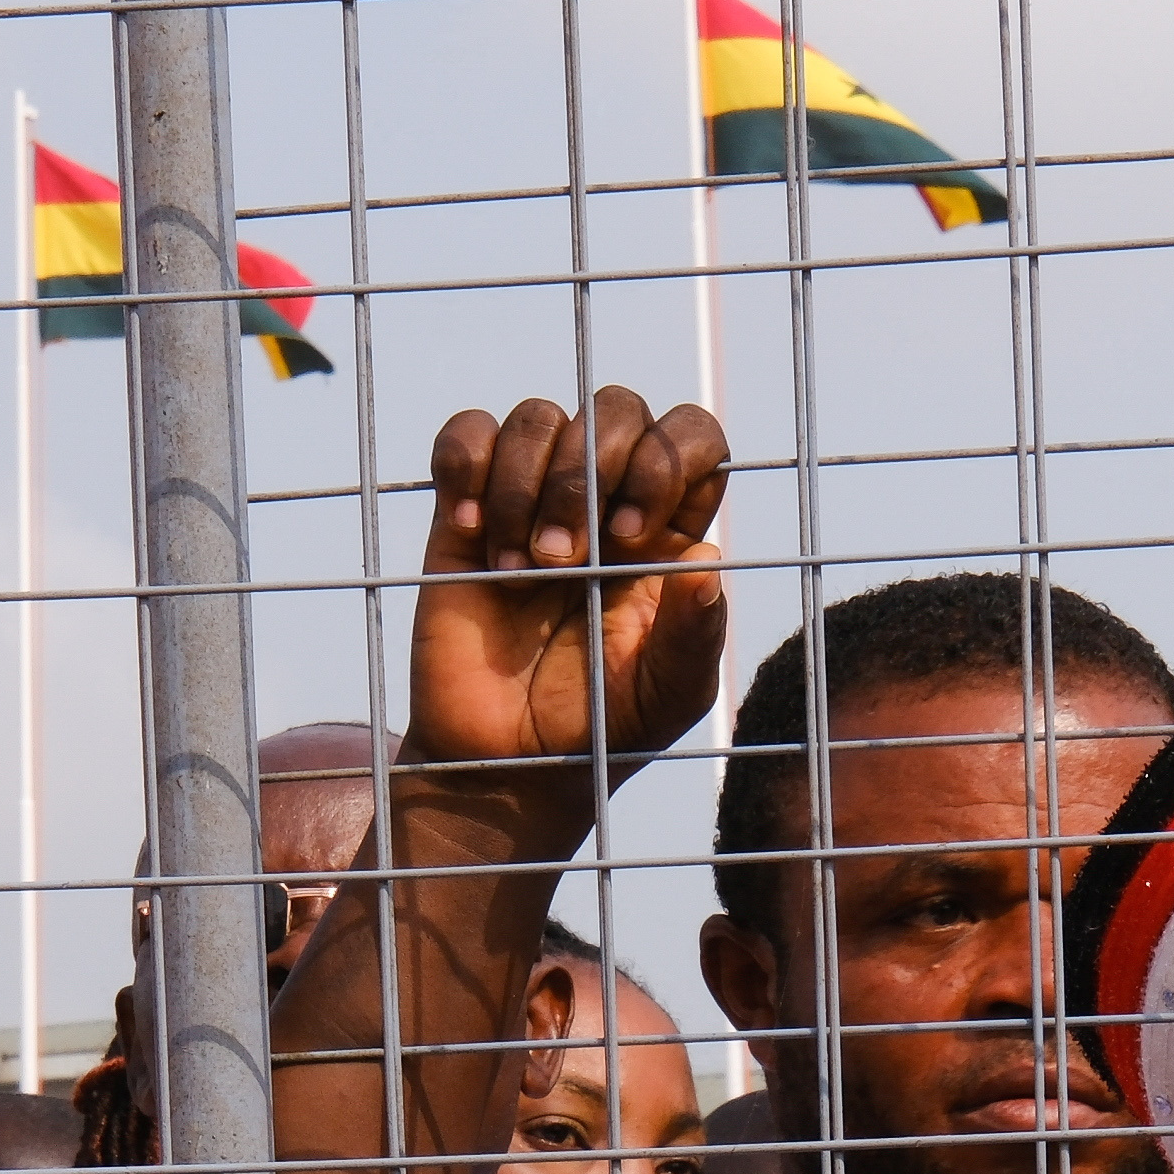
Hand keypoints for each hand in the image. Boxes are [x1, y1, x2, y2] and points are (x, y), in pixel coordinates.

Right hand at [396, 391, 733, 815]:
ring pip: (538, 416)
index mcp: (668, 529)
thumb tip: (709, 556)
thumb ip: (696, 632)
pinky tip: (470, 533)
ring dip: (526, 484)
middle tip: (567, 561)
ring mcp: (533, 499)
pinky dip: (466, 466)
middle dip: (591, 472)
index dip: (668, 459)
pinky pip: (465, 434)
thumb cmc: (598, 731)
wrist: (504, 763)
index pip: (692, 439)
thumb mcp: (667, 694)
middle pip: (615, 409)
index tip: (635, 535)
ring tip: (520, 571)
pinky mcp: (464, 511)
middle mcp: (606, 501)